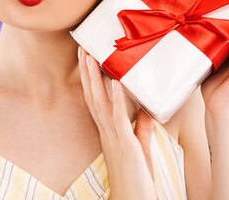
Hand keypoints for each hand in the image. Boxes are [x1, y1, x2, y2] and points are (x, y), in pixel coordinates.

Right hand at [78, 46, 157, 199]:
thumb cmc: (137, 178)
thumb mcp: (140, 147)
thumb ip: (141, 127)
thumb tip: (146, 109)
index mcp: (108, 131)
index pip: (95, 100)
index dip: (89, 80)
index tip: (86, 59)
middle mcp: (106, 132)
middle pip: (92, 96)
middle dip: (86, 72)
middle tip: (82, 49)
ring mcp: (113, 138)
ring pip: (100, 103)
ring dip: (95, 79)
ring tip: (91, 57)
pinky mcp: (125, 145)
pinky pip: (119, 118)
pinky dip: (118, 99)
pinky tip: (117, 83)